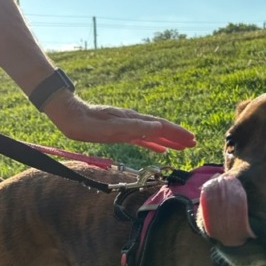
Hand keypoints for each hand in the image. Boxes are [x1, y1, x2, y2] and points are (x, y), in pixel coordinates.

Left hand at [41, 91, 195, 152]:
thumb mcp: (111, 127)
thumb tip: (158, 128)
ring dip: (168, 140)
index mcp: (134, 120)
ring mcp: (128, 126)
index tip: (191, 140)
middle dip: (177, 136)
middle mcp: (134, 122)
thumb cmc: (88, 123)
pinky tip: (159, 149)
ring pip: (153, 134)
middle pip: (161, 129)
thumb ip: (134, 128)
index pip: (161, 126)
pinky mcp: (122, 132)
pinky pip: (143, 139)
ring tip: (181, 147)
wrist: (71, 117)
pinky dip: (154, 144)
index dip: (177, 134)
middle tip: (193, 143)